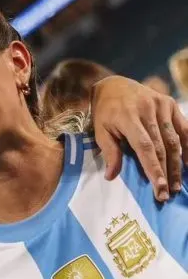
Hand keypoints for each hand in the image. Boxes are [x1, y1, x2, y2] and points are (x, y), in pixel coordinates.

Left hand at [91, 78, 187, 200]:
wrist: (113, 84)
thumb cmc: (105, 112)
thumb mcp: (100, 131)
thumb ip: (109, 152)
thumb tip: (111, 177)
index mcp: (128, 117)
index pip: (145, 147)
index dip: (153, 168)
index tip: (159, 188)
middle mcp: (147, 109)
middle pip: (162, 146)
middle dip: (166, 172)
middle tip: (168, 193)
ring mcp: (161, 105)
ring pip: (174, 139)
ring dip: (178, 164)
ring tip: (177, 184)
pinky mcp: (170, 103)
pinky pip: (184, 126)